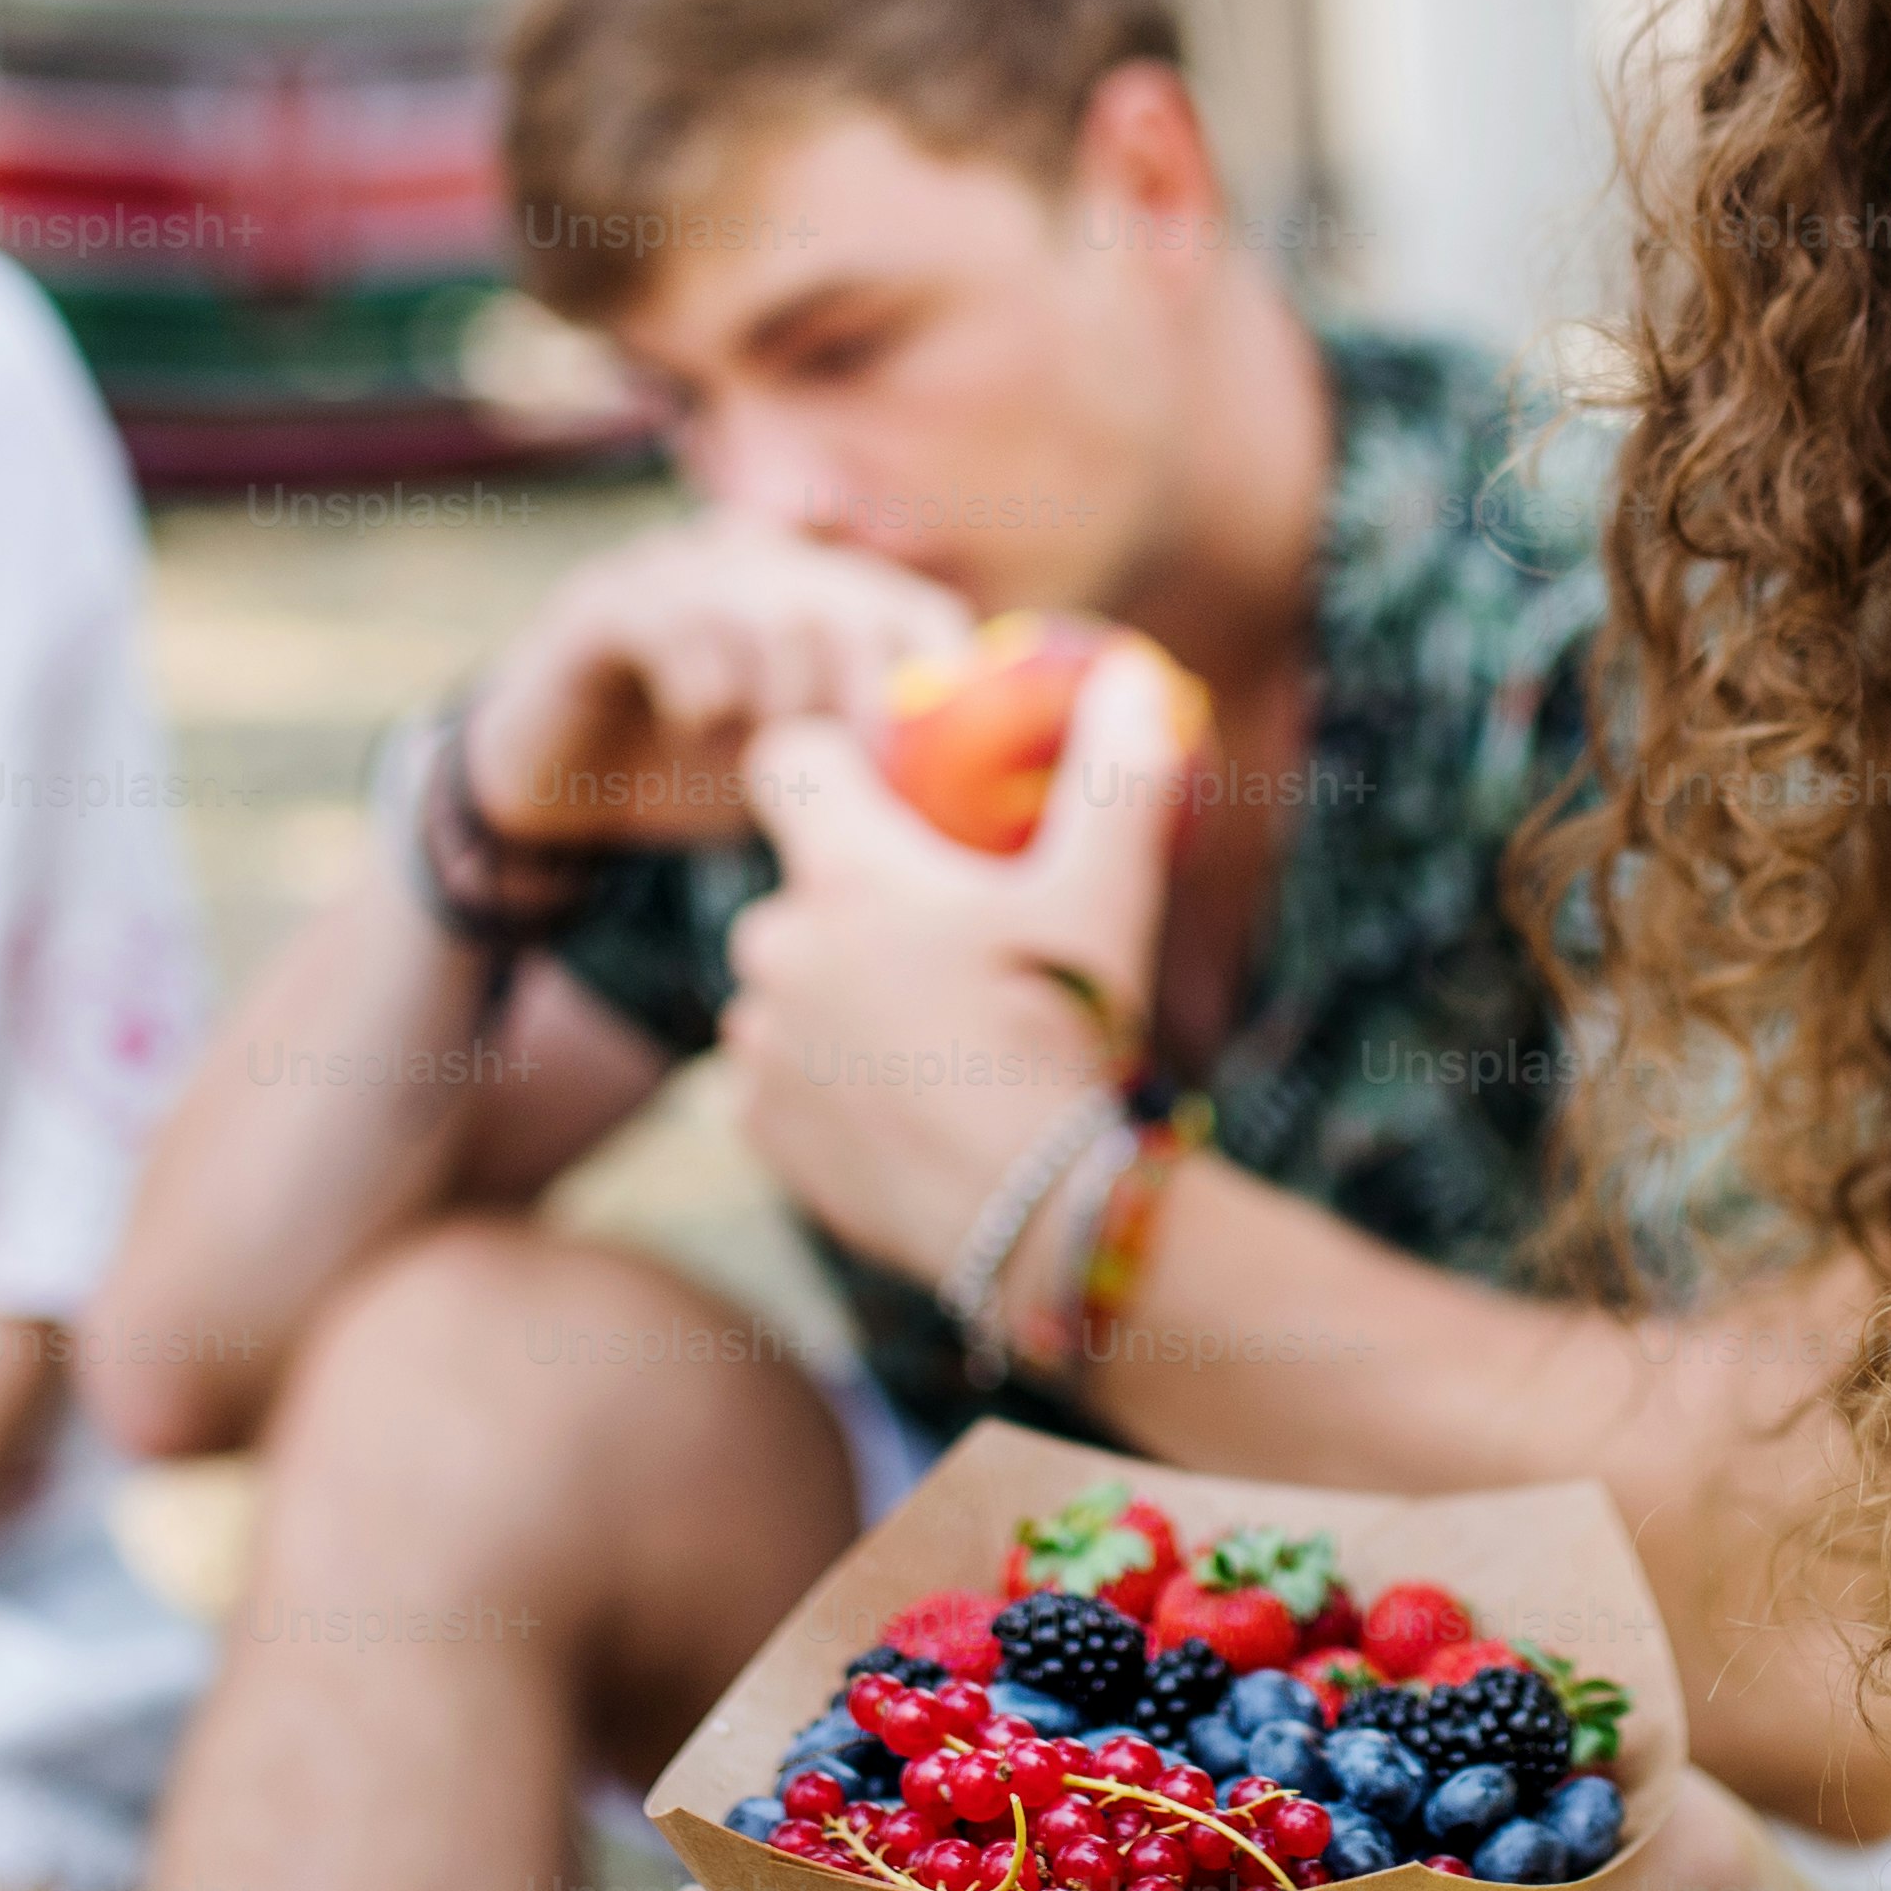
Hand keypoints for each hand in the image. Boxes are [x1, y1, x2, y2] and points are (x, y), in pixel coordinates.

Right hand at [457, 516, 970, 848]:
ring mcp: (677, 572)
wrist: (559, 794)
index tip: (926, 758)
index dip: (937, 678)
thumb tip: (953, 813)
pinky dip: (700, 683)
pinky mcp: (603, 600)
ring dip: (774, 697)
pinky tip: (694, 721)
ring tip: (756, 755)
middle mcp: (757, 565)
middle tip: (842, 767)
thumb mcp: (802, 780)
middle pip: (845, 601)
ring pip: (764, 607)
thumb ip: (868, 770)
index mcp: (820, 597)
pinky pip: (670, 617)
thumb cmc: (698, 782)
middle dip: (857, 697)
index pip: (914, 612)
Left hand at [714, 642, 1185, 1283]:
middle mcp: (779, 947)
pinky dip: (828, 1083)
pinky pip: (780, 1077)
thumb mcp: (1107, 895)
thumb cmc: (1066, 1037)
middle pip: (801, 890)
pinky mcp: (757, 1127)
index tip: (883, 793)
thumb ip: (1116, 773)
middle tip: (949, 948)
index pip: (788, 762)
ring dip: (840, 999)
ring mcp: (759, 1042)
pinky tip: (905, 1106)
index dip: (830, 764)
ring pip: (789, 989)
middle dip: (857, 908)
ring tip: (937, 1040)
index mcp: (849, 875)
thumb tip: (1133, 675)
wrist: (1032, 1215)